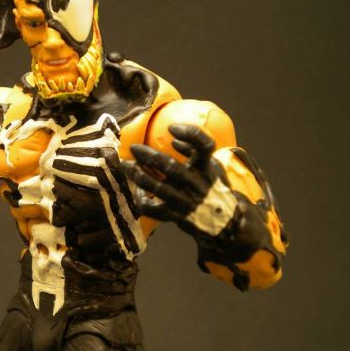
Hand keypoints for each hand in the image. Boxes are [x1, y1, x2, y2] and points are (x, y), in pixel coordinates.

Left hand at [122, 124, 237, 235]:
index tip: (171, 128)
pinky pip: (152, 209)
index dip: (189, 133)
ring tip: (126, 165)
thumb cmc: (211, 187)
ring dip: (138, 175)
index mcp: (207, 168)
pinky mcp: (176, 216)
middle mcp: (197, 183)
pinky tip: (138, 192)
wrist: (223, 222)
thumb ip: (194, 151)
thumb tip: (173, 141)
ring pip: (157, 187)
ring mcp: (186, 201)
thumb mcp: (211, 166)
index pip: (204, 145)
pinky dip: (141, 200)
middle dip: (148, 155)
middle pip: (170, 166)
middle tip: (133, 148)